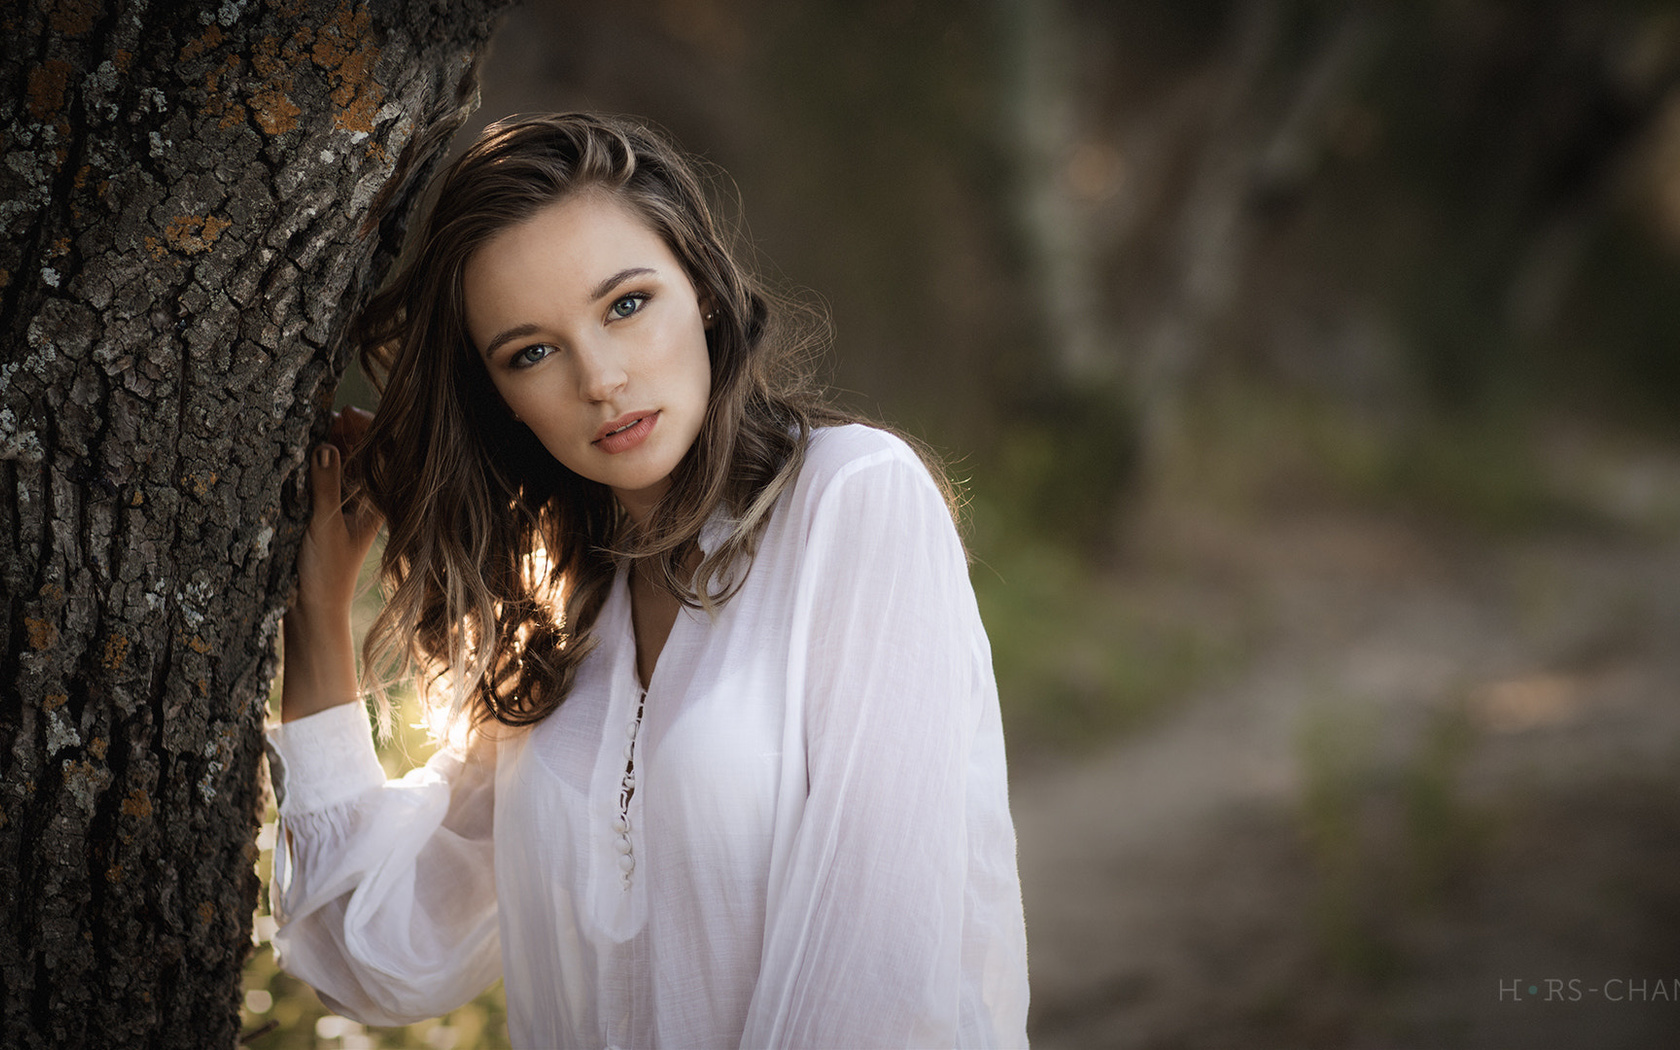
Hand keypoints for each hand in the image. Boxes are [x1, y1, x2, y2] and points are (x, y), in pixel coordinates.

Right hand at [294, 406, 381, 616]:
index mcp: (382, 501)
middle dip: (349, 428)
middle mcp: (370, 497)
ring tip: (316, 427)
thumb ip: (326, 487)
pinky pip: (329, 472)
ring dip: (333, 440)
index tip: (346, 414)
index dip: (371, 427)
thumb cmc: (326, 572)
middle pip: (367, 450)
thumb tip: (325, 447)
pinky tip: (307, 450)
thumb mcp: (325, 525)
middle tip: (328, 417)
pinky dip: (320, 458)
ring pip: (347, 458)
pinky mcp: (331, 506)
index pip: (387, 452)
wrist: (313, 608)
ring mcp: (351, 500)